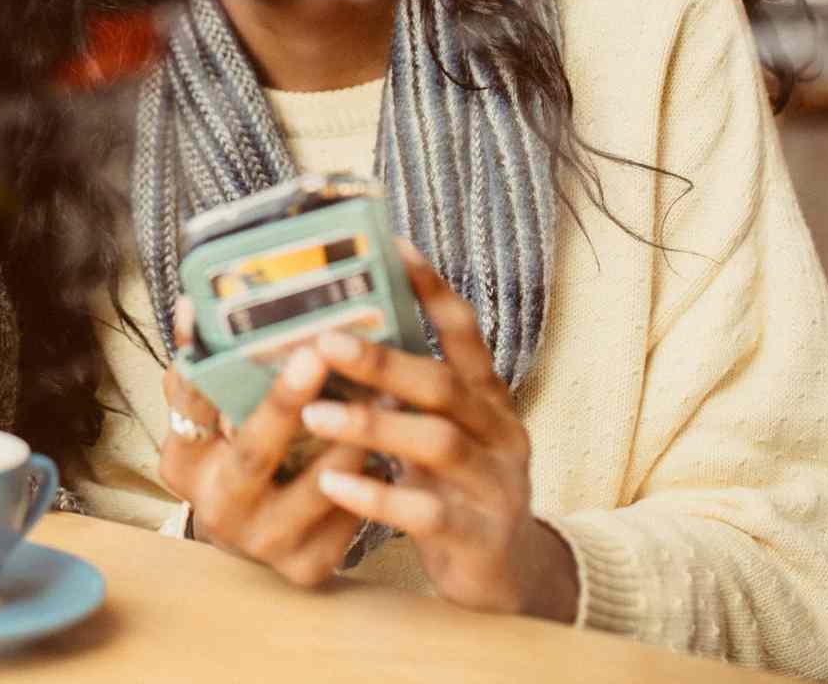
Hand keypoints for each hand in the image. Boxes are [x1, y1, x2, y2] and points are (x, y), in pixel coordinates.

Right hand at [158, 298, 367, 586]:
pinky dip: (376, 473)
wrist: (256, 538)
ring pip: (320, 481)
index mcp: (183, 464)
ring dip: (355, 432)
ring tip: (385, 386)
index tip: (225, 320)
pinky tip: (397, 440)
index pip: (190, 408)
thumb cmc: (236, 457)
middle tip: (316, 353)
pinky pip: (351, 510)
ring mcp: (264, 542)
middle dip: (286, 402)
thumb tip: (193, 302)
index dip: (204, 367)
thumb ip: (201, 370)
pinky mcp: (308, 565)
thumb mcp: (209, 420)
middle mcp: (218, 508)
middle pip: (254, 452)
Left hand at [300, 239, 576, 621]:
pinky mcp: (478, 539)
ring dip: (372, 424)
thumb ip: (408, 395)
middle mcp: (499, 435)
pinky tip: (333, 483)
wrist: (513, 580)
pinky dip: (377, 495)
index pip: (465, 334)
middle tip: (324, 340)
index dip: (432, 289)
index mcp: (487, 401)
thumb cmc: (458, 492)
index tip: (393, 246)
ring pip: (436, 443)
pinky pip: (426, 512)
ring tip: (314, 411)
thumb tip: (336, 336)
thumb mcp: (442, 435)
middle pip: (444, 385)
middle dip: (383, 360)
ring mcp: (493, 487)